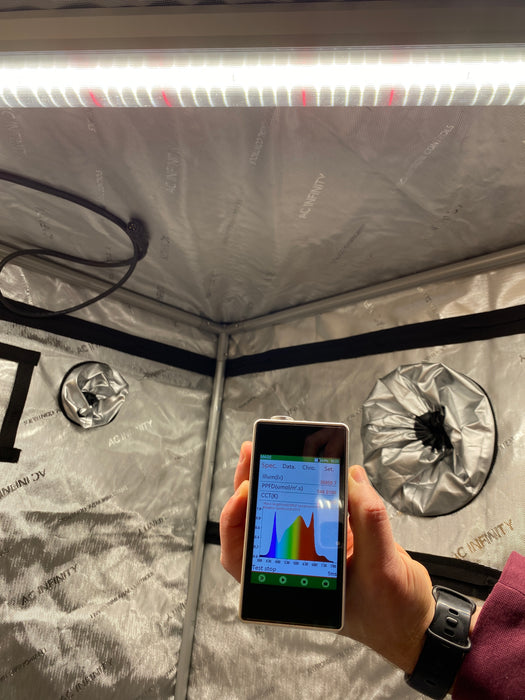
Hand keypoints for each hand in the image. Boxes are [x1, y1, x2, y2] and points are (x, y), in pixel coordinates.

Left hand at [219, 442, 435, 673]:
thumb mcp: (382, 567)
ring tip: (268, 452)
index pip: (245, 556)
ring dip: (276, 480)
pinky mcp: (333, 533)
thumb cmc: (392, 612)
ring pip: (283, 510)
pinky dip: (313, 483)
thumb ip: (368, 519)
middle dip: (250, 487)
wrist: (415, 620)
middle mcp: (298, 565)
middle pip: (260, 525)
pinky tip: (310, 463)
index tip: (245, 489)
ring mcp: (314, 548)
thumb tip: (352, 478)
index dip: (237, 520)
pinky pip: (317, 504)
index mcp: (295, 582)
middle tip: (251, 455)